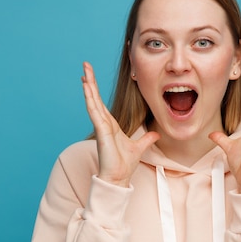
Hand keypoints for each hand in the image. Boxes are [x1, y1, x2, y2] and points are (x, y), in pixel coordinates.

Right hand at [81, 62, 159, 186]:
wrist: (118, 177)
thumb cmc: (124, 164)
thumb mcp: (139, 147)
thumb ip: (146, 139)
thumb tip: (156, 134)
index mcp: (110, 124)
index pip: (100, 102)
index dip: (95, 89)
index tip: (90, 76)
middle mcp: (103, 122)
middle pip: (94, 97)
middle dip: (90, 81)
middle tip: (86, 65)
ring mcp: (101, 125)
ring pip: (93, 100)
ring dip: (89, 85)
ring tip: (85, 70)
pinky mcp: (101, 129)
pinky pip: (94, 110)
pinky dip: (90, 98)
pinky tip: (86, 86)